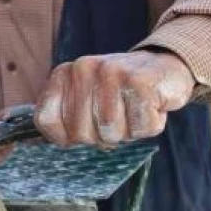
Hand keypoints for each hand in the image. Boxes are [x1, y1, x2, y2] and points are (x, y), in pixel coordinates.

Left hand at [36, 51, 194, 146]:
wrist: (165, 66)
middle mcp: (83, 69)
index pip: (46, 121)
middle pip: (81, 134)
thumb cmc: (121, 93)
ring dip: (129, 131)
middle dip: (103, 136)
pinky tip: (152, 105)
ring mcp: (111, 72)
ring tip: (135, 109)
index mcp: (64, 74)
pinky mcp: (140, 81)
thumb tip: (48, 143)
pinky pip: (141, 128)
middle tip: (119, 115)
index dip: (67, 137)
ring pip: (111, 133)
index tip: (87, 127)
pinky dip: (150, 125)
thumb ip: (64, 119)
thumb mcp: (86, 100)